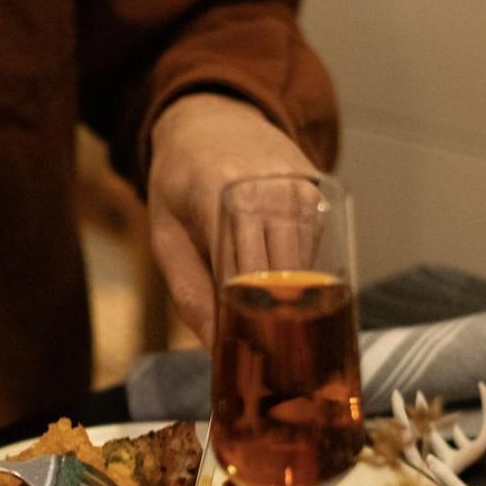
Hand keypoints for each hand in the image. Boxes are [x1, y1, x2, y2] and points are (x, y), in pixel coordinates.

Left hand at [147, 93, 318, 347]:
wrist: (213, 121)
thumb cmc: (181, 183)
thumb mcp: (166, 236)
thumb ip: (189, 293)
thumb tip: (218, 350)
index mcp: (219, 192)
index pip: (243, 274)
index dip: (247, 321)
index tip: (246, 358)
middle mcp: (268, 187)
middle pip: (281, 278)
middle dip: (273, 324)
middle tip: (267, 365)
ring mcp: (300, 189)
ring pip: (306, 271)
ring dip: (293, 307)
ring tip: (277, 340)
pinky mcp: (319, 197)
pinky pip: (316, 254)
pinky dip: (302, 281)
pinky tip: (284, 295)